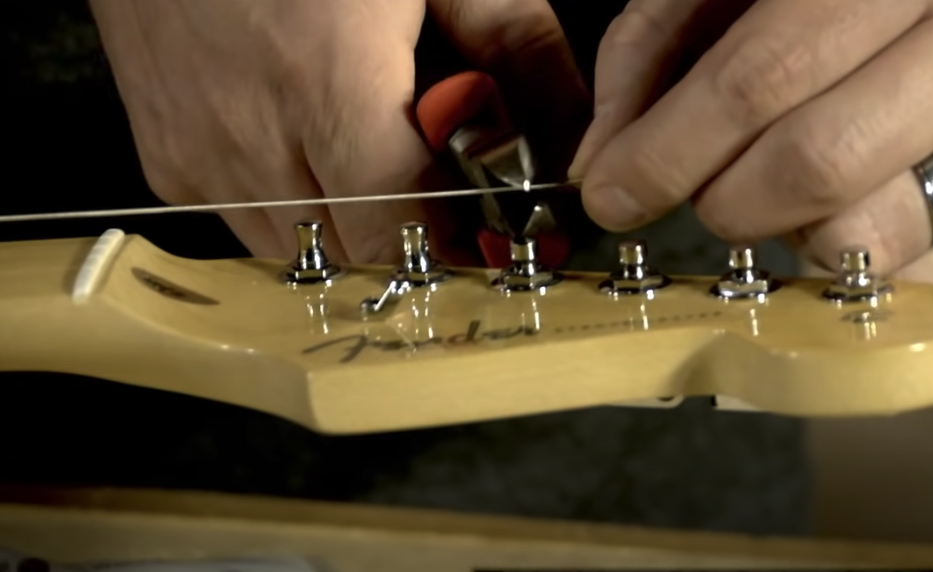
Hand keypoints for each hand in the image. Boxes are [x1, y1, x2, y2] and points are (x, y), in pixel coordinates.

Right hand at [90, 0, 586, 263]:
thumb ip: (513, 47)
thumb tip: (567, 135)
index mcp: (325, 82)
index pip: (400, 234)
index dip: (455, 247)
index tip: (490, 234)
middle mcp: (250, 135)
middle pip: (355, 255)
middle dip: (412, 239)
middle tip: (443, 192)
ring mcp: (196, 154)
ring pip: (300, 249)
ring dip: (351, 227)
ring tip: (372, 159)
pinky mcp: (164, 158)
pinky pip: (245, 223)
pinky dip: (294, 207)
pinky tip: (311, 150)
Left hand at [570, 0, 932, 292]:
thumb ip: (663, 44)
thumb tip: (602, 163)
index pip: (760, 82)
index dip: (667, 152)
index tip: (615, 193)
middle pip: (814, 171)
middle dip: (726, 204)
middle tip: (710, 193)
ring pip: (871, 244)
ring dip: (797, 239)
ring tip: (796, 196)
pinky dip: (866, 271)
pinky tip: (858, 217)